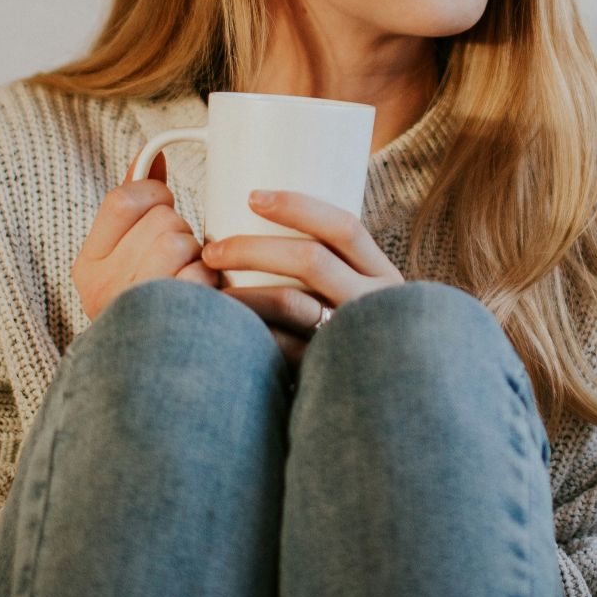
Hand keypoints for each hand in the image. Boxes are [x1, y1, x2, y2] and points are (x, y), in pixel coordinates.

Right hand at [71, 151, 222, 321]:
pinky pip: (201, 276)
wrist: (155, 380)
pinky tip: (203, 301)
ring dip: (198, 256)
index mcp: (87, 266)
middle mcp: (102, 289)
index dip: (155, 192)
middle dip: (181, 231)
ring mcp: (134, 309)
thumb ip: (135, 203)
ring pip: (181, 242)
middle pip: (161, 220)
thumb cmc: (150, 304)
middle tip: (179, 258)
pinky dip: (211, 284)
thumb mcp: (126, 254)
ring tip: (190, 279)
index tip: (164, 205)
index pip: (123, 199)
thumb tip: (151, 155)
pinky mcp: (169, 326)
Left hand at [200, 188, 405, 373]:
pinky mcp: (329, 371)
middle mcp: (375, 303)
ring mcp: (353, 338)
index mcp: (382, 275)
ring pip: (292, 302)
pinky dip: (250, 333)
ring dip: (242, 291)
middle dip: (252, 248)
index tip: (252, 197)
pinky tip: (224, 331)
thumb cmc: (359, 337)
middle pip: (311, 259)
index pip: (345, 227)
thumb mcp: (363, 297)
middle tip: (211, 251)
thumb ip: (331, 272)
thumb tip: (263, 228)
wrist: (389, 399)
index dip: (298, 206)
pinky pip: (282, 348)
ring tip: (208, 290)